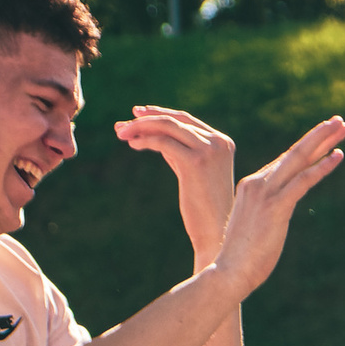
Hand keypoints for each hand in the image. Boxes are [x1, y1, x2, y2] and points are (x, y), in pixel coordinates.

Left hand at [116, 105, 236, 261]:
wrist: (217, 232)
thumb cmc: (204, 208)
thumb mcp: (193, 173)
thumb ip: (180, 151)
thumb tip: (152, 135)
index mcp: (223, 142)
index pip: (186, 119)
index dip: (160, 113)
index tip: (137, 114)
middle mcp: (218, 143)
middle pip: (175, 120)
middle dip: (146, 118)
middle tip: (123, 123)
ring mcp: (208, 151)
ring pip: (168, 126)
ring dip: (141, 127)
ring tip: (121, 133)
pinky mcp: (196, 162)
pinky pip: (163, 142)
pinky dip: (145, 140)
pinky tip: (133, 144)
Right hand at [212, 116, 344, 298]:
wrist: (229, 272)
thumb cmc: (242, 259)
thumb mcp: (256, 228)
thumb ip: (268, 214)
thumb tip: (276, 216)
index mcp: (252, 186)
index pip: (285, 162)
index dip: (307, 148)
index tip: (325, 136)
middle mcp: (258, 184)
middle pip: (294, 153)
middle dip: (319, 135)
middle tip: (339, 120)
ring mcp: (266, 193)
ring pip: (299, 159)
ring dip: (323, 142)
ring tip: (343, 127)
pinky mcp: (276, 207)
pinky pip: (303, 181)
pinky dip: (322, 168)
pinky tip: (338, 156)